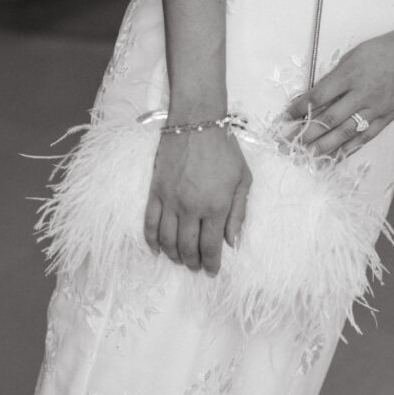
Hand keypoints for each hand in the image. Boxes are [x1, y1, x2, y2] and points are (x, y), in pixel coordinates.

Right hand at [143, 127, 251, 275]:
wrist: (196, 122)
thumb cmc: (225, 149)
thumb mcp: (243, 179)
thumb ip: (238, 212)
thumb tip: (232, 242)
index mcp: (216, 206)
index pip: (211, 246)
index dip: (212, 264)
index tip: (212, 272)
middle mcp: (191, 208)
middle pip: (188, 248)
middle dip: (193, 263)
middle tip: (197, 267)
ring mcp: (170, 200)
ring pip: (168, 240)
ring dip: (173, 255)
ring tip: (179, 260)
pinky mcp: (156, 192)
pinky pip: (150, 222)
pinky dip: (152, 240)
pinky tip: (157, 249)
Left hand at [283, 26, 393, 158]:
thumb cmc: (382, 50)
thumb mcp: (353, 56)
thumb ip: (334, 78)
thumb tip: (312, 99)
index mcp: (350, 74)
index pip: (318, 97)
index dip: (299, 110)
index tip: (285, 118)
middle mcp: (363, 93)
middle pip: (329, 120)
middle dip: (306, 134)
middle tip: (288, 145)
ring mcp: (376, 107)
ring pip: (345, 133)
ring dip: (323, 147)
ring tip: (306, 157)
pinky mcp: (387, 116)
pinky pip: (365, 137)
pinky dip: (348, 149)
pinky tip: (334, 158)